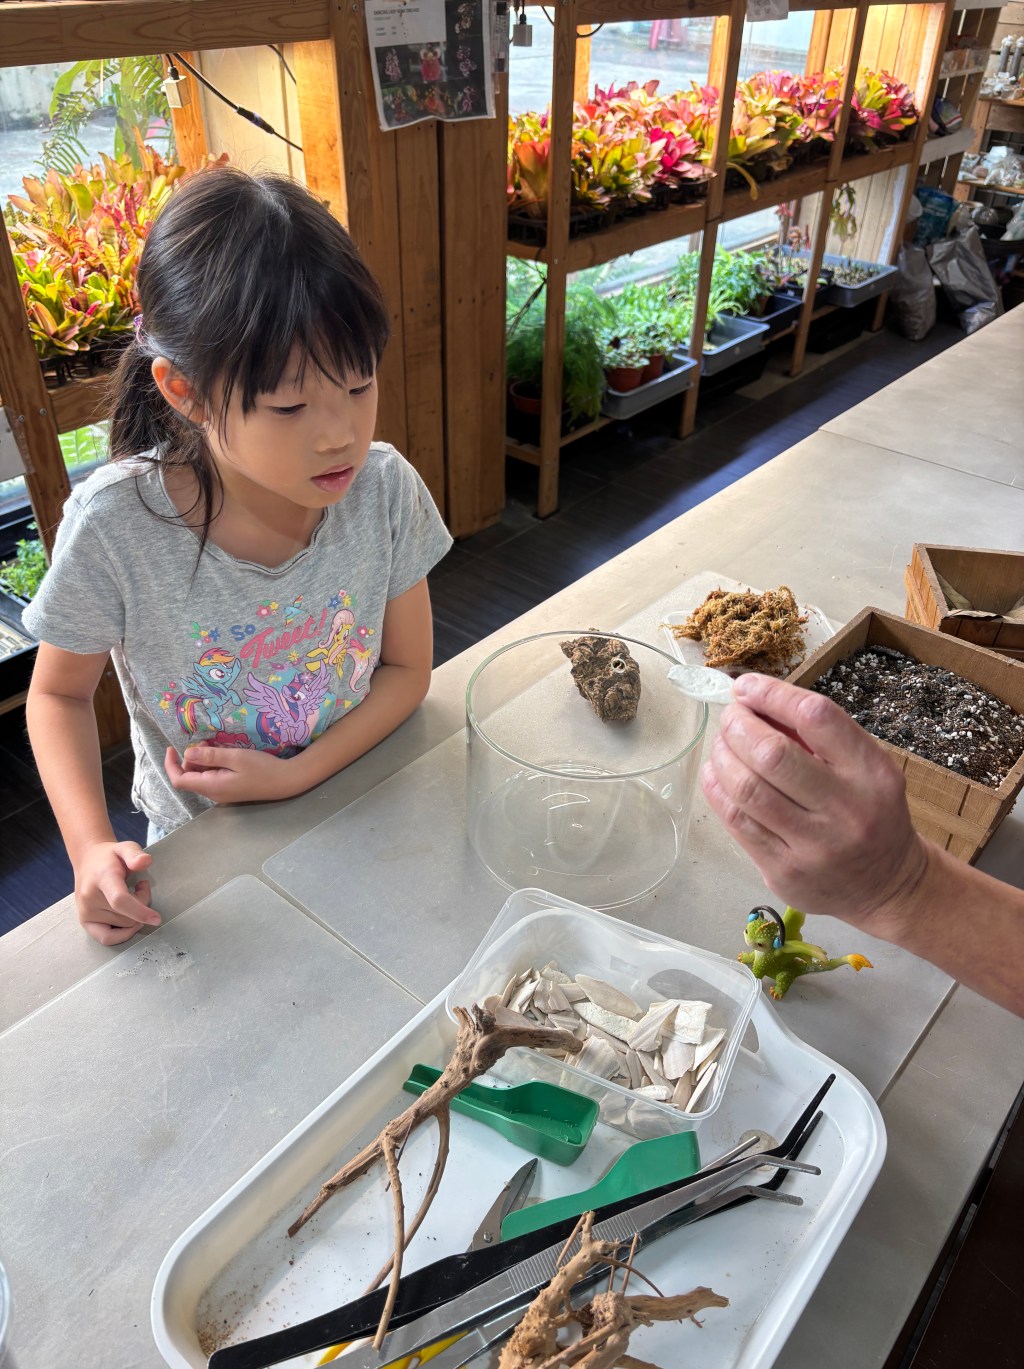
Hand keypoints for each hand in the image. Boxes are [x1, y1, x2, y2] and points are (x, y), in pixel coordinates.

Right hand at [74, 841, 160, 945]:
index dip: (140, 912)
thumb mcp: (125, 847)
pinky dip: (123, 934)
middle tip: (141, 888)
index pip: (120, 900)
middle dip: (142, 905)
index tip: (156, 919)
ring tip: (132, 896)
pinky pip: (107, 938)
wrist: (88, 861)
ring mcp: (86, 912)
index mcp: (102, 878)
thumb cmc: (111, 857)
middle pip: (127, 916)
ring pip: (123, 926)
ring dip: (135, 915)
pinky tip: (129, 920)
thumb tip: (145, 861)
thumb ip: (135, 854)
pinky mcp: (85, 922)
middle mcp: (90, 898)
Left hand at [164, 744, 295, 803]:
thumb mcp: (236, 757)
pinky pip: (211, 778)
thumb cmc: (262, 768)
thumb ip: (210, 755)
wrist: (286, 781)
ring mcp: (221, 793)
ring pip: (200, 777)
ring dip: (201, 760)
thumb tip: (187, 753)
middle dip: (190, 758)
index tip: (171, 748)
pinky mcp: (229, 790)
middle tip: (205, 742)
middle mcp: (213, 793)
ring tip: (214, 745)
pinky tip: (222, 755)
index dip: (171, 765)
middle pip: (189, 777)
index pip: (179, 780)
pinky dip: (210, 765)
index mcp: (212, 786)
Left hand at [700, 673, 928, 935]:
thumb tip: (754, 701)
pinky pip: (737, 822)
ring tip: (721, 744)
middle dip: (738, 726)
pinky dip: (717, 790)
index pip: (816, 717)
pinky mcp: (784, 871)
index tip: (747, 687)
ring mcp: (813, 845)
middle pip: (773, 754)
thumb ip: (819, 737)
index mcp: (872, 773)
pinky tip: (716, 775)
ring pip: (747, 789)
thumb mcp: (867, 769)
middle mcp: (846, 809)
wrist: (888, 886)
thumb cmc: (871, 813)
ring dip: (722, 756)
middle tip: (730, 717)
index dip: (773, 695)